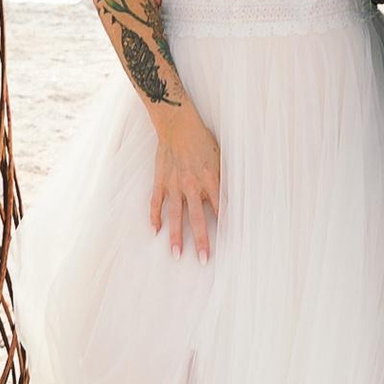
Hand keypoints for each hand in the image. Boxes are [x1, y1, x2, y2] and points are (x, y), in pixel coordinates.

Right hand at [148, 103, 221, 255]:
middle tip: (203, 259)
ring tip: (176, 254)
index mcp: (210, 179)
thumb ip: (222, 179)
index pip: (220, 208)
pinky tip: (155, 230)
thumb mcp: (219, 157)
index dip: (224, 226)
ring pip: (175, 216)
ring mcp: (174, 184)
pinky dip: (154, 217)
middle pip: (197, 219)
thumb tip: (228, 199)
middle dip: (201, 241)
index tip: (229, 243)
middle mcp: (192, 185)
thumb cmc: (202, 139)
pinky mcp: (160, 181)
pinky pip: (156, 202)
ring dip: (176, 236)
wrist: (178, 124)